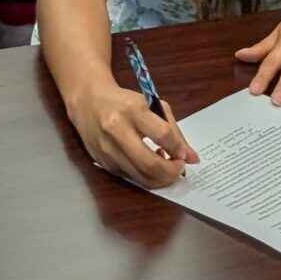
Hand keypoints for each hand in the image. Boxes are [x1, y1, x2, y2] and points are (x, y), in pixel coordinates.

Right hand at [68, 80, 196, 186]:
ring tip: (165, 166)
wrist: (88, 101)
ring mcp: (108, 149)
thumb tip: (192, 158)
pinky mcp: (103, 163)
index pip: (162, 135)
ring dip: (160, 178)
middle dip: (171, 172)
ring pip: (140, 177)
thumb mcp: (151, 105)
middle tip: (179, 168)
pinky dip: (144, 176)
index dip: (179, 149)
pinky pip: (130, 177)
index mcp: (132, 110)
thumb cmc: (124, 102)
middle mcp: (117, 130)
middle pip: (150, 164)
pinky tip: (148, 164)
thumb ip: (173, 130)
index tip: (186, 155)